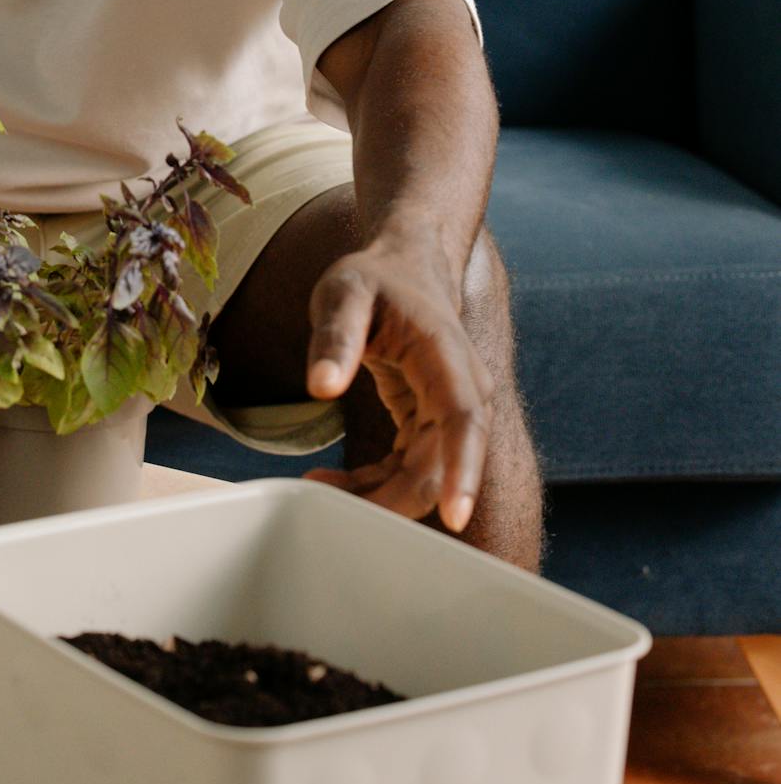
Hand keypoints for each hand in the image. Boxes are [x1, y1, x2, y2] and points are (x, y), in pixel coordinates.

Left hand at [301, 241, 492, 534]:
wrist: (405, 268)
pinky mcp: (433, 426)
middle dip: (391, 498)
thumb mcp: (344, 294)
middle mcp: (463, 389)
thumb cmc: (375, 279)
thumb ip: (335, 337)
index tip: (455, 515)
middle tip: (326, 499)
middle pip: (441, 464)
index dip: (463, 469)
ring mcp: (452, 412)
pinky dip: (377, 485)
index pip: (464, 419)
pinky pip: (412, 470)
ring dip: (378, 496)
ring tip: (318, 486)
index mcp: (446, 355)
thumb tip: (321, 388)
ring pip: (427, 477)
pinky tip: (335, 482)